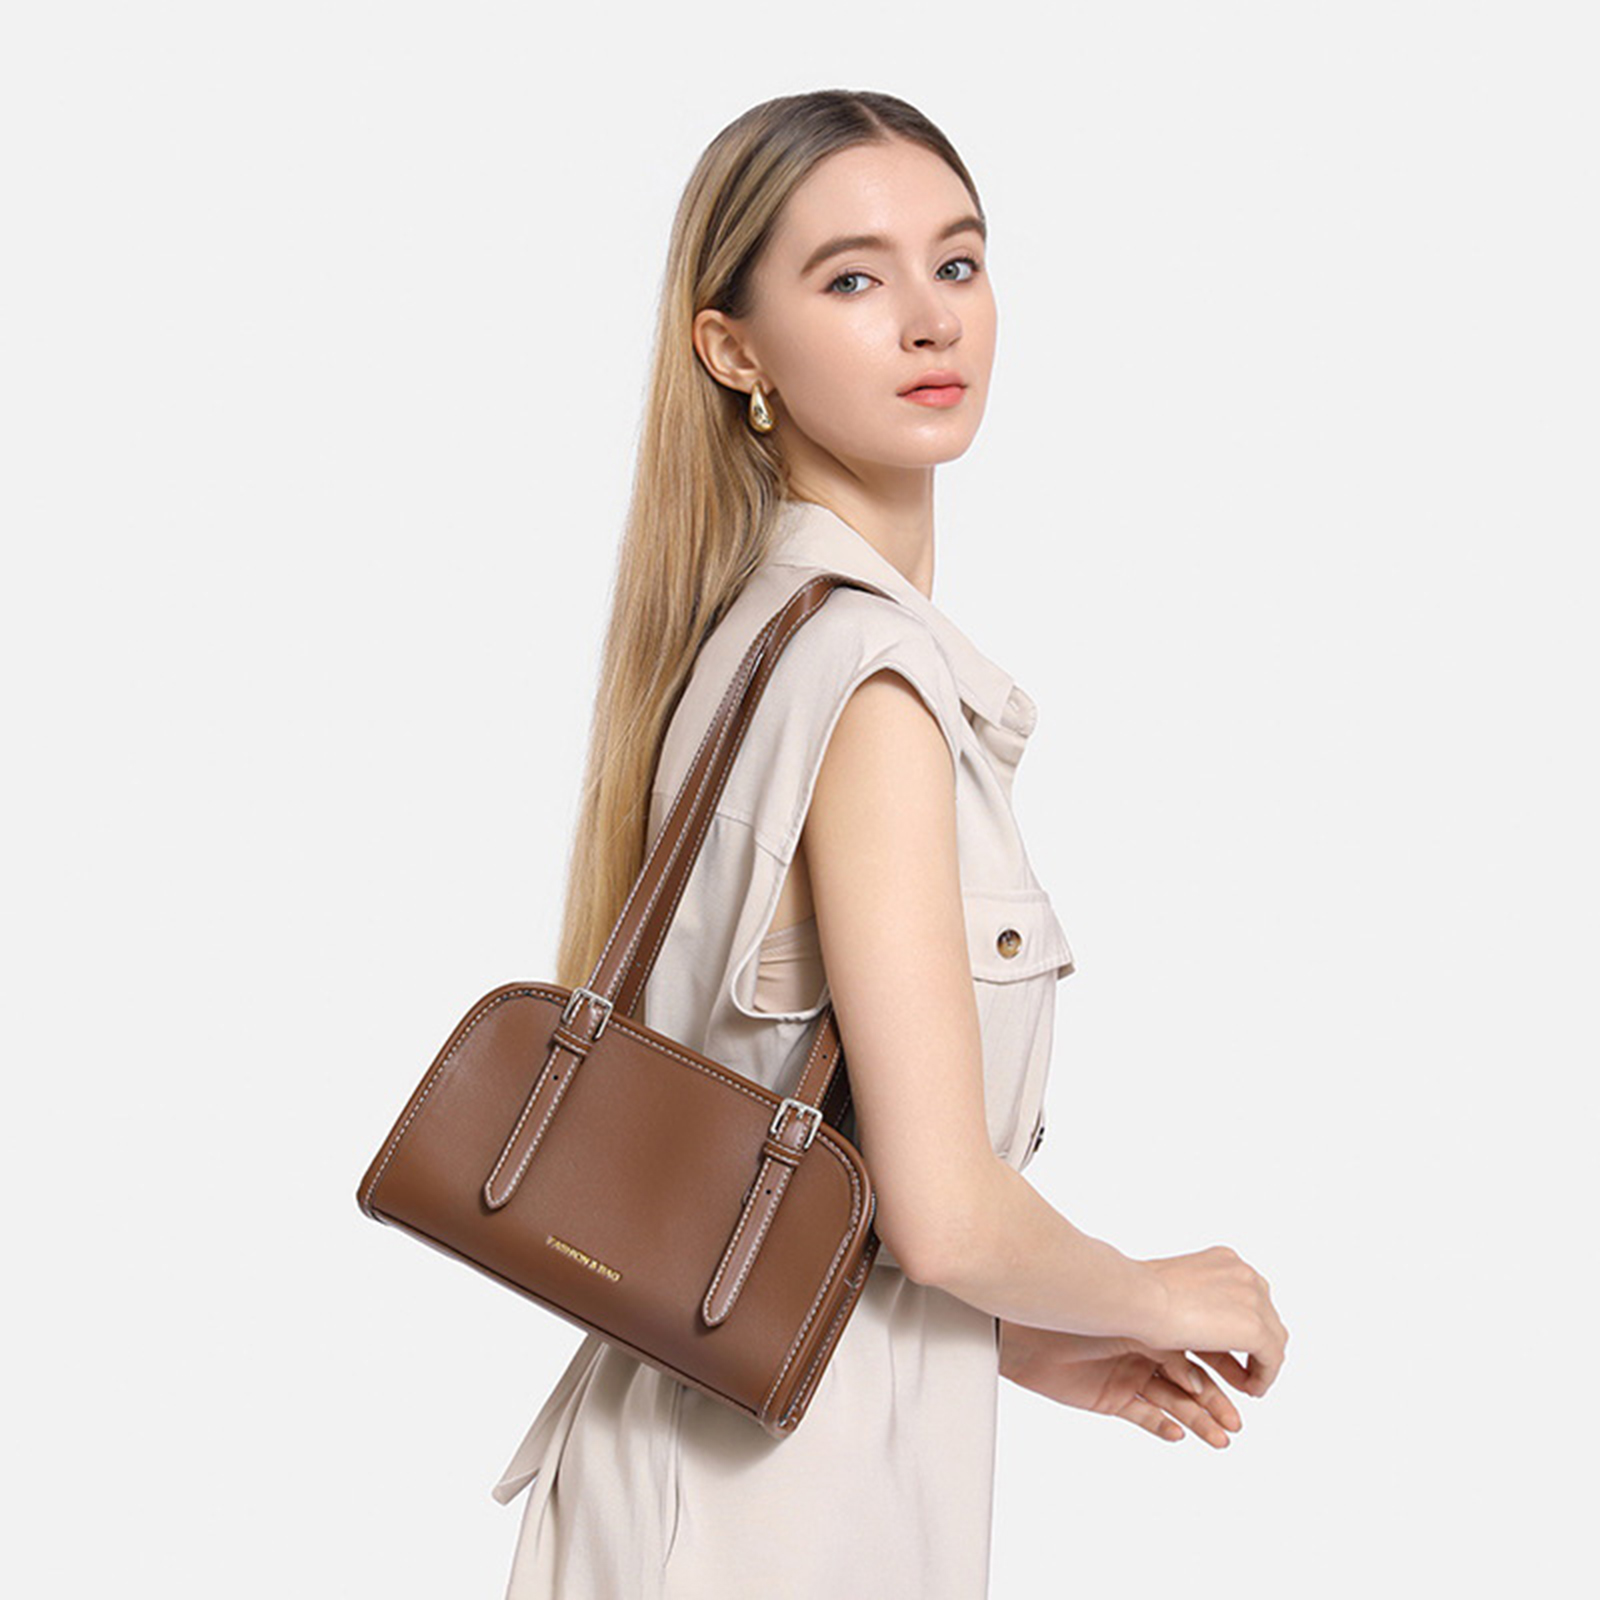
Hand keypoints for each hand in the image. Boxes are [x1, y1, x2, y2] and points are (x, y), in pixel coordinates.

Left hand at [997, 1320, 1244, 1447]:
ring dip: (1199, 1420)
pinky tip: (1179, 1434)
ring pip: (1172, 1401)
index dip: (1227, 1367)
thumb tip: (1198, 1313)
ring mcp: (1128, 1372)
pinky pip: (1142, 1415)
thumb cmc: (1072, 1304)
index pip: (1201, 1345)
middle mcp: (1144, 1344)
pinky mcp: (1109, 1396)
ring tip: (1222, 1439)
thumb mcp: (1128, 1304)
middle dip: (1217, 1401)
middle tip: (1237, 1423)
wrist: (1023, 1326)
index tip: (1252, 1384)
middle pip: (1192, 1378)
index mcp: (1153, 1316)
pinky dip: (1161, 1426)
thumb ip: (1166, 1315)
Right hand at [1138, 1244, 1288, 1398]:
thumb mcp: (1171, 1289)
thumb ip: (1193, 1302)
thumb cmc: (1139, 1293)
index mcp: (1225, 1260)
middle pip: (1265, 1315)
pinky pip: (1272, 1359)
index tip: (1234, 1349)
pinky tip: (1251, 1389)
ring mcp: (1253, 1298)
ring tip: (1250, 1384)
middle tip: (1245, 1371)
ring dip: (1263, 1362)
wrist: (1138, 1297)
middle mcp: (1244, 1273)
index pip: (1248, 1297)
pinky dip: (1264, 1376)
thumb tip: (1192, 1321)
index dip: (1244, 1327)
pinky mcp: (1255, 1328)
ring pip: (1273, 1337)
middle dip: (1257, 1345)